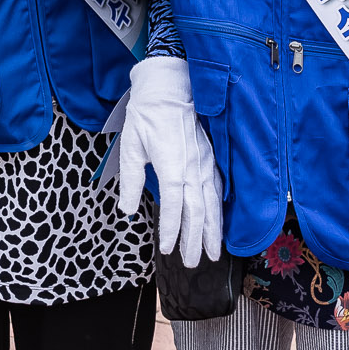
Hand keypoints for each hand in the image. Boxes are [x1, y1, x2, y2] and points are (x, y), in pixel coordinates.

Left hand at [117, 56, 222, 260]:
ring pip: (213, 204)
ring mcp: (205, 164)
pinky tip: (220, 222)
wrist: (170, 87)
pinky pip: (218, 190)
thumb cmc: (147, 115)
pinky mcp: (210, 158)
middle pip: (199, 213)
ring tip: (214, 253)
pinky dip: (220, 210)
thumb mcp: (131, 147)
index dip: (171, 231)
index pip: (174, 208)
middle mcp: (193, 169)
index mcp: (172, 168)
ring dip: (213, 231)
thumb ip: (131, 182)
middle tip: (194, 262)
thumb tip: (128, 209)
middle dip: (197, 241)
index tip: (166, 249)